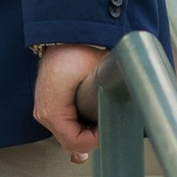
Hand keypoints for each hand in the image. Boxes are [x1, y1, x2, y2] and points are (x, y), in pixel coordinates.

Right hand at [34, 44, 108, 160]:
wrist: (62, 34)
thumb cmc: (77, 51)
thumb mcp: (99, 72)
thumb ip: (112, 92)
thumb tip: (132, 101)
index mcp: (52, 110)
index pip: (74, 142)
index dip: (95, 140)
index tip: (110, 126)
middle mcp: (43, 113)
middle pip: (70, 142)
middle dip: (91, 138)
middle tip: (109, 126)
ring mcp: (43, 110)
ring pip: (66, 136)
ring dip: (84, 134)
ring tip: (102, 125)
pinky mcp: (47, 105)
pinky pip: (62, 126)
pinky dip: (77, 129)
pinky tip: (89, 129)